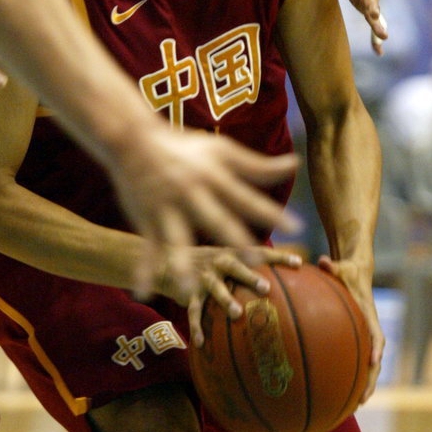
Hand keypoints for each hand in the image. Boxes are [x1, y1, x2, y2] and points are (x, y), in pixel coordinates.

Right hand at [109, 128, 298, 300]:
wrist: (134, 139)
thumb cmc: (186, 147)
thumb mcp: (222, 150)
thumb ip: (257, 164)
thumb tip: (294, 164)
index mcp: (213, 176)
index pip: (248, 197)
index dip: (272, 212)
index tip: (297, 227)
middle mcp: (192, 192)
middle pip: (216, 219)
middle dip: (235, 240)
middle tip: (255, 261)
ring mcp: (167, 206)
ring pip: (176, 239)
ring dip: (181, 264)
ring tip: (189, 289)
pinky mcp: (147, 217)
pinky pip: (147, 247)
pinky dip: (145, 269)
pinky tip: (144, 293)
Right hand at [155, 245, 302, 345]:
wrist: (168, 261)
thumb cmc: (208, 263)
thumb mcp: (227, 258)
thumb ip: (250, 266)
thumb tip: (284, 281)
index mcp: (233, 253)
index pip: (259, 251)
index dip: (279, 255)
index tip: (299, 262)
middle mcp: (218, 261)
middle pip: (236, 266)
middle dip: (250, 276)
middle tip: (266, 288)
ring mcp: (203, 277)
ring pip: (215, 289)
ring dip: (226, 300)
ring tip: (236, 314)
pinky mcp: (189, 292)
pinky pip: (194, 312)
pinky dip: (197, 327)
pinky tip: (201, 343)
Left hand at [318, 255, 383, 404]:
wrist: (357, 271)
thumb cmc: (348, 271)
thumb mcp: (342, 267)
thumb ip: (332, 266)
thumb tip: (322, 260)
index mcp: (369, 314)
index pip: (376, 334)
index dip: (376, 348)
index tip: (374, 362)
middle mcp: (370, 328)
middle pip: (376, 359)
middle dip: (371, 379)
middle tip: (363, 399)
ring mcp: (365, 335)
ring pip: (369, 365)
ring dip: (364, 385)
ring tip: (354, 406)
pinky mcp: (357, 338)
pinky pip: (357, 360)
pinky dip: (352, 376)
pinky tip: (339, 392)